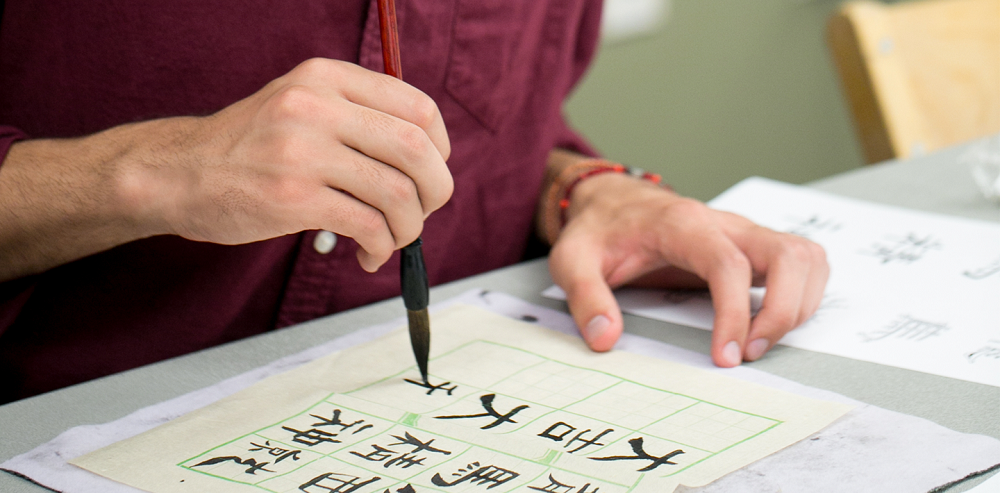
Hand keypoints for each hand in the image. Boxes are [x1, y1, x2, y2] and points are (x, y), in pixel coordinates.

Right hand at [138, 58, 453, 271]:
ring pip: (397, 193)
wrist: (178, 173)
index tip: (431, 171)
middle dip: (435, 190)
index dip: (440, 146)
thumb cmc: (249, 147)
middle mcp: (317, 106)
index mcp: (326, 78)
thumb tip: (427, 158)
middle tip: (424, 212)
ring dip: (409, 227)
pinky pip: (368, 226)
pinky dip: (381, 247)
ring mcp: (303, 151)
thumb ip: (356, 116)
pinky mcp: (293, 198)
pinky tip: (369, 255)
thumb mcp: (300, 104)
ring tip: (392, 240)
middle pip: (416, 149)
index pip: (416, 106)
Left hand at [548, 173, 828, 365]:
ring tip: (760, 343)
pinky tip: (772, 322)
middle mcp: (724, 223)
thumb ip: (585, 296)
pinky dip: (803, 294)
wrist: (612, 202)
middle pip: (787, 255)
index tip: (725, 357)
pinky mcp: (753, 245)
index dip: (735, 312)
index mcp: (682, 224)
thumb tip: (605, 338)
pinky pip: (802, 262)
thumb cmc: (598, 231)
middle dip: (783, 311)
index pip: (728, 263)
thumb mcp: (573, 259)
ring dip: (798, 305)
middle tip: (749, 354)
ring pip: (804, 257)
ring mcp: (744, 232)